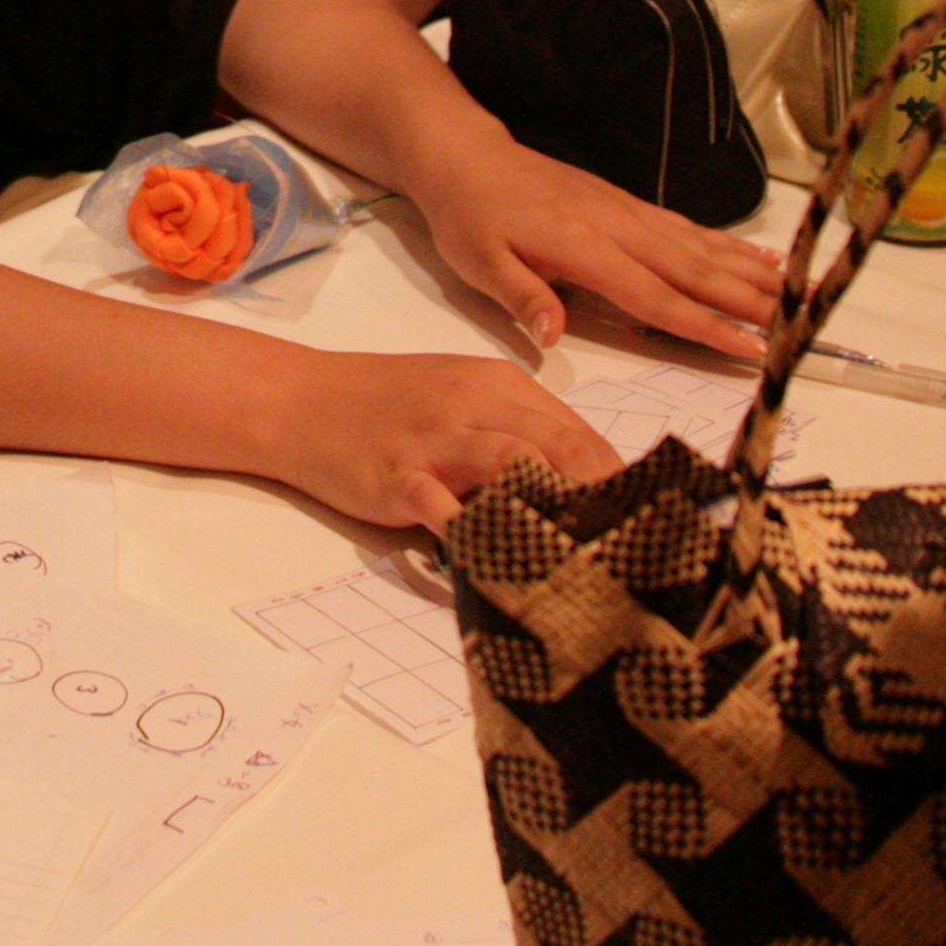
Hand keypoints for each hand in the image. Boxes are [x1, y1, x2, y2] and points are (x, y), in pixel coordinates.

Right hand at [273, 349, 625, 531]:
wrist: (301, 401)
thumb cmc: (386, 403)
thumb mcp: (459, 396)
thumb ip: (515, 429)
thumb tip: (579, 481)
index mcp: (497, 385)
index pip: (577, 431)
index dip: (616, 479)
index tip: (644, 521)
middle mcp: (473, 405)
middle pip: (560, 445)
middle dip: (603, 495)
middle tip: (631, 546)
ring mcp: (435, 441)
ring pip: (514, 463)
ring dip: (555, 509)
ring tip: (585, 555)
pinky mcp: (398, 477)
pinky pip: (444, 507)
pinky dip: (476, 533)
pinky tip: (500, 561)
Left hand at [410, 140, 780, 359]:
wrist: (469, 157)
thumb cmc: (471, 217)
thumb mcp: (479, 263)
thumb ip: (522, 299)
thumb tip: (552, 339)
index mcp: (585, 248)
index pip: (656, 297)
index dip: (706, 326)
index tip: (751, 348)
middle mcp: (617, 226)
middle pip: (694, 270)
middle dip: (750, 301)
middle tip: (799, 326)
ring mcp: (627, 212)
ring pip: (699, 246)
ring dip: (750, 271)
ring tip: (796, 293)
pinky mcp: (627, 203)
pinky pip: (687, 227)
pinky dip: (728, 243)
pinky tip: (758, 255)